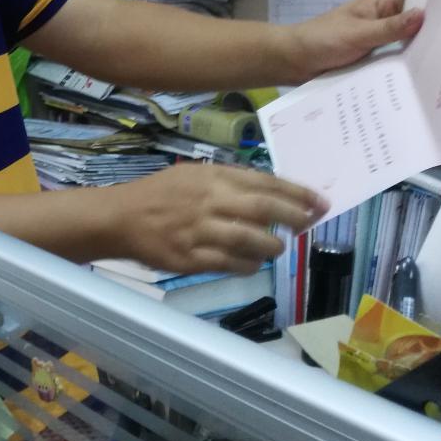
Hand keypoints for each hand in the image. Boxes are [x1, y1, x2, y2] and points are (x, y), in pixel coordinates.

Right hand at [116, 162, 327, 274]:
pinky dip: (248, 266)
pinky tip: (252, 264)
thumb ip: (228, 180)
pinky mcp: (192, 258)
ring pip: (251, 241)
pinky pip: (230, 264)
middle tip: (310, 224)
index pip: (265, 183)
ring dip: (272, 247)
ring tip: (277, 248)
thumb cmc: (160, 193)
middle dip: (295, 218)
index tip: (320, 202)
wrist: (121, 217)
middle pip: (264, 210)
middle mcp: (210, 202)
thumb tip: (270, 192)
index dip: (297, 194)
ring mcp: (201, 231)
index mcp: (212, 177)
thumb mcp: (193, 174)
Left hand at [286, 0, 423, 81]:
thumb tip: (424, 15)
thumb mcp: (358, 34)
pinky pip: (394, 63)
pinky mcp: (373, 61)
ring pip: (407, 46)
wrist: (292, 62)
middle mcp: (384, 20)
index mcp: (381, 4)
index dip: (438, 5)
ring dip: (421, 55)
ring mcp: (379, 41)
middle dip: (434, 34)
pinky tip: (424, 82)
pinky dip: (404, 70)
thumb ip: (390, 28)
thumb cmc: (322, 39)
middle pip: (416, 25)